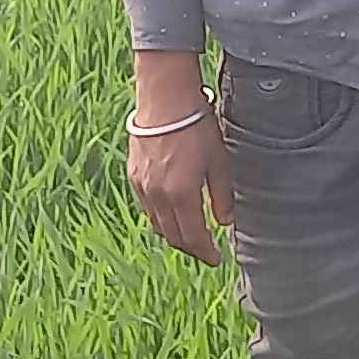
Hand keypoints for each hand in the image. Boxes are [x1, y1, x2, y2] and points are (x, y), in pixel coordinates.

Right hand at [128, 51, 235, 264]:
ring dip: (174, 235)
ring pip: (157, 224)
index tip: (216, 259)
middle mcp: (158, 196)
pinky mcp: (134, 176)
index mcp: (182, 195)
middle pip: (173, 236)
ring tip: (189, 236)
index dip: (205, 252)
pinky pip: (146, 208)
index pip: (193, 236)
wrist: (165, 99)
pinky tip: (171, 214)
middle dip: (190, 248)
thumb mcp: (218, 161)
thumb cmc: (196, 126)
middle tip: (204, 251)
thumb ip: (222, 195)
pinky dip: (160, 218)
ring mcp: (143, 187)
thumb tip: (224, 221)